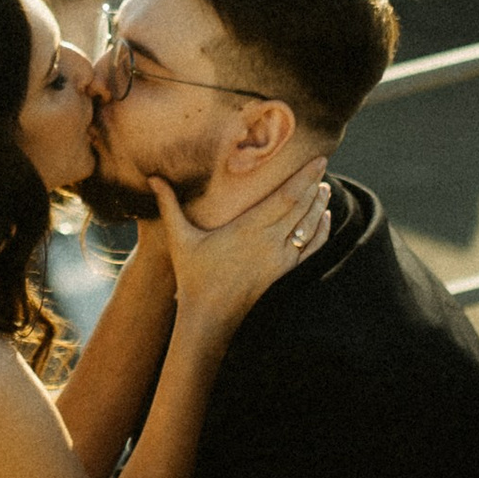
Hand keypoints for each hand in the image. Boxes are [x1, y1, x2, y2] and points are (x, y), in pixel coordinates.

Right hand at [156, 159, 329, 337]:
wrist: (209, 317)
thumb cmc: (192, 275)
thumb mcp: (179, 238)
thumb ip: (169, 205)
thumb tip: (152, 177)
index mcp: (248, 228)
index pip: (286, 197)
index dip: (304, 177)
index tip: (317, 160)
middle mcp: (269, 242)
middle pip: (301, 207)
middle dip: (314, 184)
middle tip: (322, 165)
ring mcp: (279, 259)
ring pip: (308, 226)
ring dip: (319, 205)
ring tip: (325, 187)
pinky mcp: (284, 274)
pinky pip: (310, 249)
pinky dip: (320, 232)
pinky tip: (324, 219)